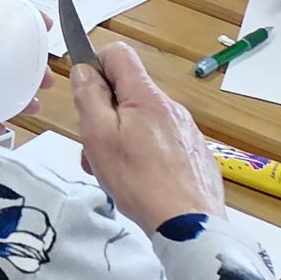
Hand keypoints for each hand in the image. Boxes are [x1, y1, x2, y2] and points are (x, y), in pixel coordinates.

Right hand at [71, 40, 226, 233]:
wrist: (189, 226)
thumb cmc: (140, 182)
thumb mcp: (99, 136)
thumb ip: (89, 96)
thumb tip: (85, 69)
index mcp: (146, 96)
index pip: (118, 53)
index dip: (96, 66)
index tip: (87, 96)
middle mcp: (171, 106)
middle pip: (128, 92)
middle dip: (105, 113)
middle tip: (96, 148)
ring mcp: (187, 130)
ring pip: (143, 120)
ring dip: (123, 138)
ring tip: (116, 172)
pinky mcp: (195, 153)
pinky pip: (162, 142)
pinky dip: (146, 154)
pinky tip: (142, 181)